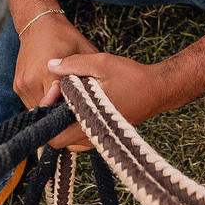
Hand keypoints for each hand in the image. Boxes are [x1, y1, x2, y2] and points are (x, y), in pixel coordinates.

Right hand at [13, 10, 96, 109]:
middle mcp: (32, 80)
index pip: (59, 103)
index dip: (72, 108)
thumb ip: (89, 72)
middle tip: (75, 105)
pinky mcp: (18, 86)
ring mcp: (23, 84)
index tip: (81, 106)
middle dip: (61, 110)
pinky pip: (31, 102)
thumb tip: (98, 93)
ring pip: (38, 109)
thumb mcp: (83, 51)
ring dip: (50, 108)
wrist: (38, 24)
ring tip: (63, 100)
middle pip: (48, 109)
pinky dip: (42, 101)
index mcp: (47, 72)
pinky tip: (53, 94)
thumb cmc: (65, 36)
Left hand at [45, 53, 164, 151]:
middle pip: (60, 141)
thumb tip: (50, 65)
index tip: (52, 94)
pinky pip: (82, 140)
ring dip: (63, 125)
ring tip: (67, 101)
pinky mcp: (107, 137)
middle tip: (57, 97)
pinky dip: (75, 128)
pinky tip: (79, 108)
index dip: (46, 116)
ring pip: (71, 142)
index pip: (55, 135)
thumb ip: (73, 64)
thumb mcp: (101, 63)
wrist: (158, 89)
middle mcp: (94, 135)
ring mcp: (101, 138)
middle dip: (52, 121)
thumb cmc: (132, 77)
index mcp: (89, 119)